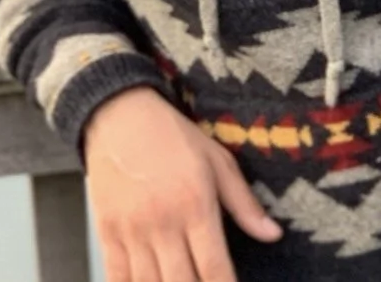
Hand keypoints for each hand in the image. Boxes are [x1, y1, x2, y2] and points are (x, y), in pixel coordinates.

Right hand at [84, 86, 282, 280]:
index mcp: (195, 204)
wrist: (119, 114)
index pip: (215, 268)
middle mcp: (163, 222)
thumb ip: (244, 203)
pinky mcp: (106, 233)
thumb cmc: (172, 136)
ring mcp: (132, 230)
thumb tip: (273, 234)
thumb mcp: (216, 160)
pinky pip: (116, 278)